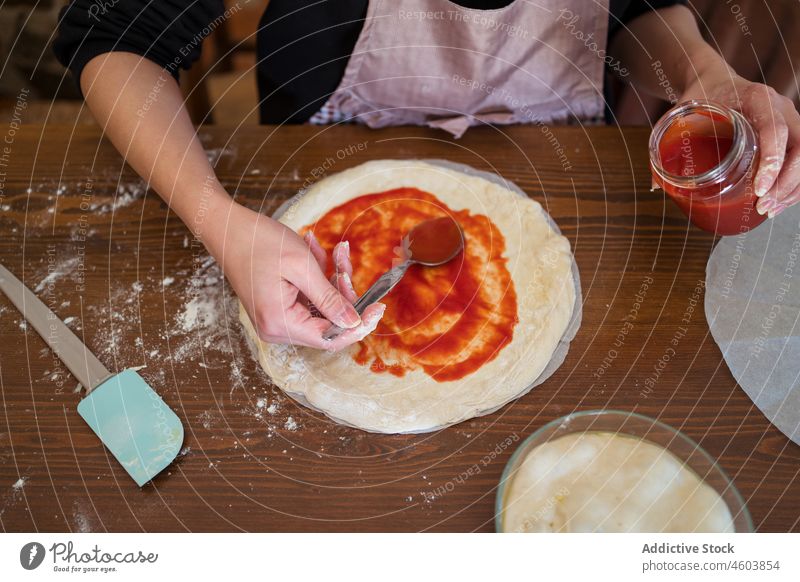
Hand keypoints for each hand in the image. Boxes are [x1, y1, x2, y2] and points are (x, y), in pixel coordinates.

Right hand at [212, 202, 384, 349]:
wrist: (226, 228)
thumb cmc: (259, 242)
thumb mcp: (302, 266)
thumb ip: (330, 299)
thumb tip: (353, 324)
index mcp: (280, 323)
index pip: (331, 338)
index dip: (358, 324)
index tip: (379, 307)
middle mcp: (277, 329)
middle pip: (328, 323)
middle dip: (343, 291)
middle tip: (343, 259)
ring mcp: (276, 320)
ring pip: (322, 309)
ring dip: (331, 279)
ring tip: (330, 250)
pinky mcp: (278, 308)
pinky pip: (309, 299)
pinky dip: (318, 278)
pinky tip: (314, 251)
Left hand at [681, 55, 799, 217]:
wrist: (715, 79)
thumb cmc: (700, 96)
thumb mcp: (683, 112)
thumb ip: (669, 142)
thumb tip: (656, 185)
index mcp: (758, 97)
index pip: (775, 128)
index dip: (772, 160)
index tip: (759, 187)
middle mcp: (781, 107)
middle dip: (786, 181)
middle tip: (763, 206)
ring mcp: (789, 120)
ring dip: (792, 186)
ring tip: (770, 210)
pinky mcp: (789, 134)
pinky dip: (794, 183)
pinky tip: (778, 202)